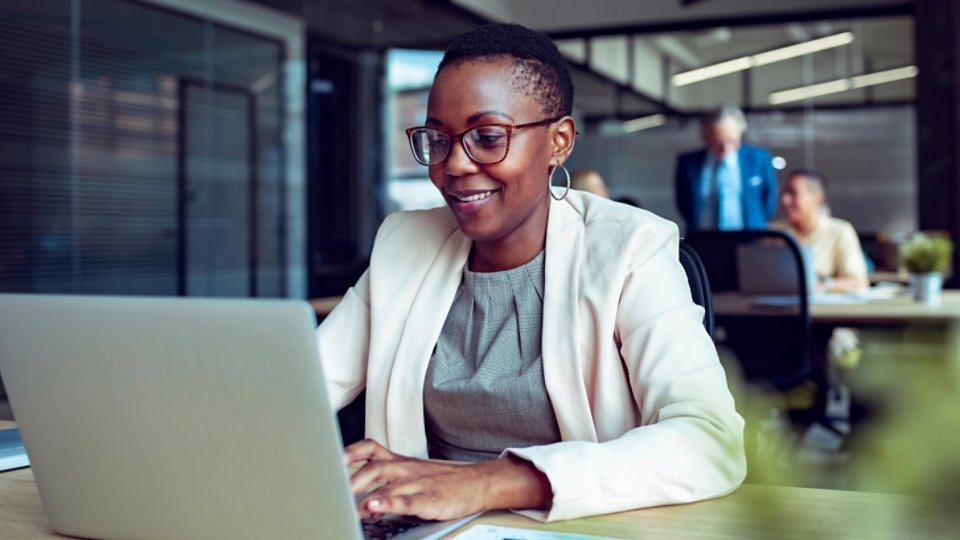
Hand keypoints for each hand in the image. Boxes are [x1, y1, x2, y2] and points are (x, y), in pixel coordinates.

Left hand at [344, 439, 551, 520]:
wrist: (476, 483)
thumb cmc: (441, 480)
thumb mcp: (411, 472)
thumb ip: (386, 480)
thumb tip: (358, 496)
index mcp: (400, 461)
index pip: (370, 449)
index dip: (349, 452)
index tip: (330, 459)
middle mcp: (405, 469)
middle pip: (373, 468)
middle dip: (350, 481)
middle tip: (332, 492)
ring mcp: (417, 483)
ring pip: (386, 483)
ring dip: (363, 493)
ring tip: (346, 504)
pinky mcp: (428, 499)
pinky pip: (405, 500)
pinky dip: (388, 503)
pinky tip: (374, 507)